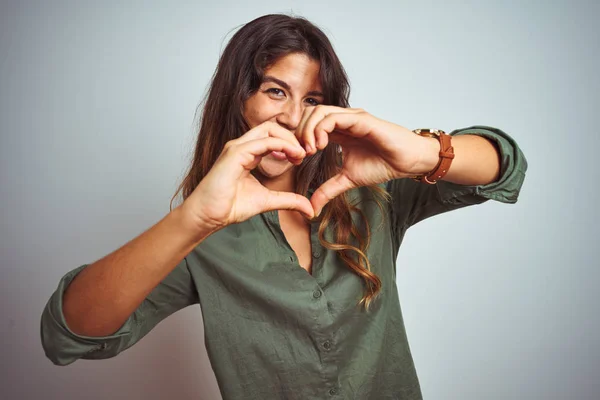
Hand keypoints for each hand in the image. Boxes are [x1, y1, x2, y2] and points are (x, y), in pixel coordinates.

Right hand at [182, 121, 311, 231]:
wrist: (208, 215)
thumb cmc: (230, 206)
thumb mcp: (268, 201)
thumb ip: (288, 200)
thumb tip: (310, 209)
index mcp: (248, 153)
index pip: (273, 136)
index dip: (291, 143)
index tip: (303, 159)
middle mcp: (242, 146)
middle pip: (273, 127)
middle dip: (293, 137)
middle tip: (305, 154)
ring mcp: (237, 147)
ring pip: (269, 129)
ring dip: (290, 140)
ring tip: (300, 155)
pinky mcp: (235, 153)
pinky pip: (264, 141)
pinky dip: (282, 145)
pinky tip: (292, 157)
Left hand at [296, 105, 436, 214]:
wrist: (407, 162)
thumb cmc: (382, 165)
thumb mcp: (347, 180)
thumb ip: (328, 190)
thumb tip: (311, 208)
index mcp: (337, 131)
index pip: (308, 124)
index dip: (297, 139)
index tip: (297, 160)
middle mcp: (342, 120)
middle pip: (308, 113)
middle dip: (298, 133)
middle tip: (300, 154)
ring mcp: (351, 117)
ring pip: (318, 111)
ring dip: (307, 130)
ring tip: (310, 150)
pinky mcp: (361, 119)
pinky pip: (334, 117)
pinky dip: (321, 129)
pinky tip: (321, 146)